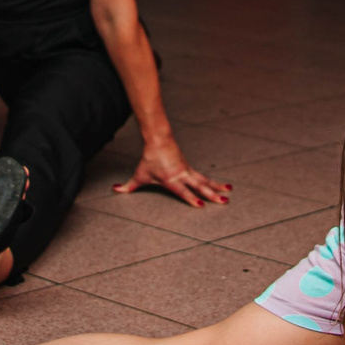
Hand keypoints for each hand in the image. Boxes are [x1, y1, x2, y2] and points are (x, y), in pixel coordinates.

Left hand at [111, 137, 231, 207]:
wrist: (158, 139)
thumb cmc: (149, 159)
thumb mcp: (139, 175)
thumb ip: (128, 186)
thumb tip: (114, 190)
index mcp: (170, 179)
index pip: (182, 190)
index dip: (191, 198)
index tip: (201, 204)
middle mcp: (182, 175)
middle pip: (199, 186)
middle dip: (211, 194)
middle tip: (223, 201)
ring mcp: (188, 171)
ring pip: (205, 180)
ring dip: (217, 187)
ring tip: (229, 193)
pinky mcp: (190, 168)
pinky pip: (204, 177)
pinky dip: (214, 182)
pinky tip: (224, 186)